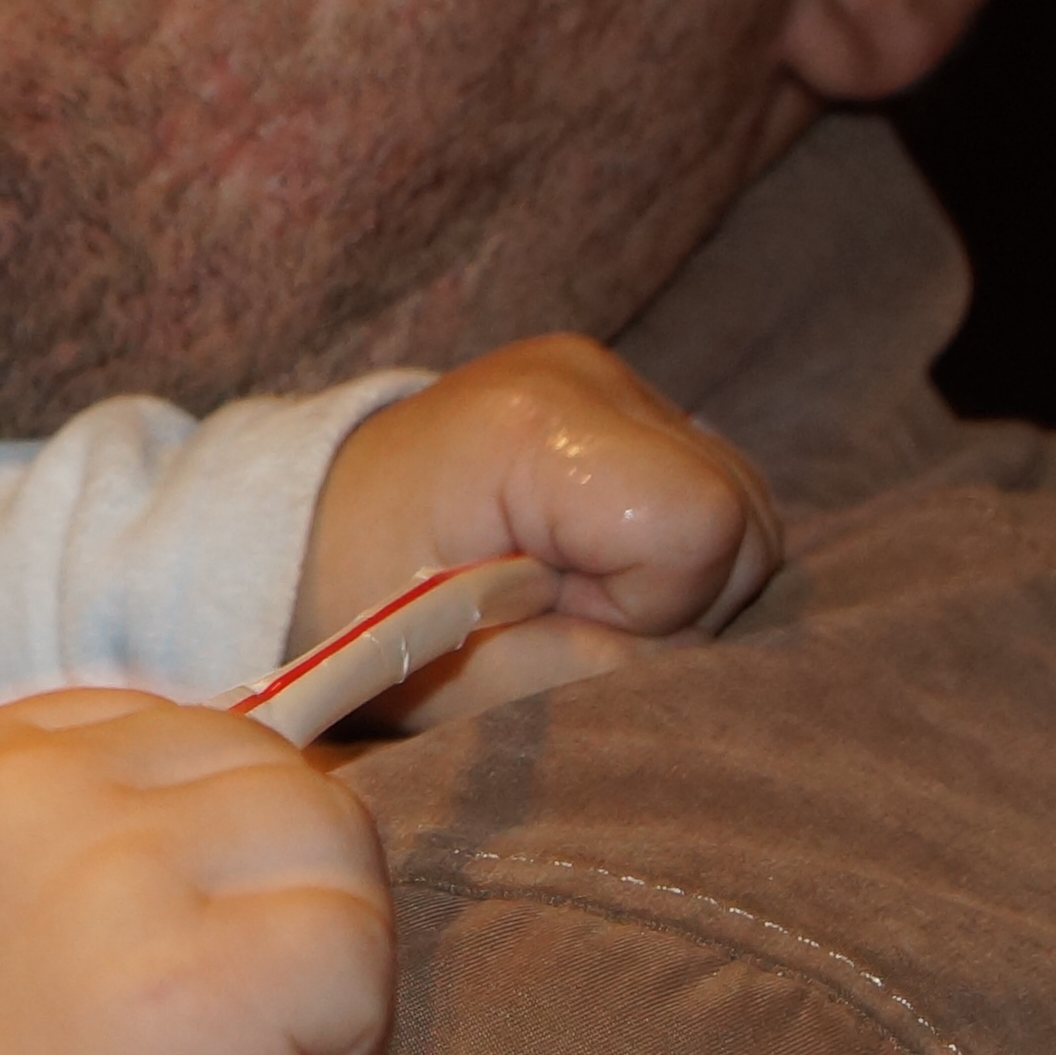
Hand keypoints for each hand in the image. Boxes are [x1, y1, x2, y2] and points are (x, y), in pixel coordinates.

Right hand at [0, 690, 388, 1054]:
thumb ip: (93, 839)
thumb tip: (276, 797)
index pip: (173, 724)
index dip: (212, 838)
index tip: (168, 941)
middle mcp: (29, 793)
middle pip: (269, 768)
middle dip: (282, 891)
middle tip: (220, 1018)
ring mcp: (117, 875)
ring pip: (330, 841)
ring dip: (322, 958)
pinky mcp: (208, 978)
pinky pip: (355, 951)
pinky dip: (344, 1044)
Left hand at [302, 335, 775, 731]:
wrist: (309, 536)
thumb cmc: (360, 611)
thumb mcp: (448, 676)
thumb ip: (572, 677)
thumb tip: (683, 672)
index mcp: (529, 427)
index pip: (698, 522)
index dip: (655, 607)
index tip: (563, 623)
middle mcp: (583, 376)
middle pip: (743, 514)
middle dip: (678, 601)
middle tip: (563, 617)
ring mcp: (609, 377)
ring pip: (746, 507)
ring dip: (683, 580)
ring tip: (570, 592)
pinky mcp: (622, 398)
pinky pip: (713, 491)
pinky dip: (673, 549)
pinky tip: (592, 562)